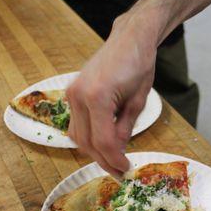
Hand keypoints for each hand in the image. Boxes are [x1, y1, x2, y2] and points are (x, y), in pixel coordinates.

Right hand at [66, 15, 155, 175]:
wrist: (129, 40)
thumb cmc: (139, 65)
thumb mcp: (138, 102)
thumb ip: (125, 129)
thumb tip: (118, 151)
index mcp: (97, 97)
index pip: (103, 141)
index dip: (114, 159)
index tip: (126, 169)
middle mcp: (79, 96)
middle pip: (87, 142)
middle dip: (104, 160)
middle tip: (120, 171)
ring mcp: (72, 94)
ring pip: (77, 136)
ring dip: (94, 151)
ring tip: (113, 159)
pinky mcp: (72, 93)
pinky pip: (76, 124)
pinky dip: (88, 136)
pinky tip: (104, 142)